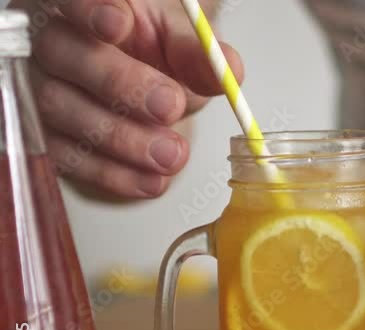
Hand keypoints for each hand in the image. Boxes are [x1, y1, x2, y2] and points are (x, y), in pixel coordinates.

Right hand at [12, 0, 242, 198]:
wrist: (144, 76)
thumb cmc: (150, 47)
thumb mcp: (179, 40)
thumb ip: (199, 53)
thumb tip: (229, 69)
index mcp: (77, 3)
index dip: (89, 10)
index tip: (120, 26)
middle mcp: (48, 39)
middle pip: (62, 54)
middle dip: (119, 84)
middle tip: (169, 106)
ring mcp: (40, 86)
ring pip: (60, 109)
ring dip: (120, 138)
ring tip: (170, 155)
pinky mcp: (46, 133)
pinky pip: (68, 157)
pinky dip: (113, 173)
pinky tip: (152, 181)